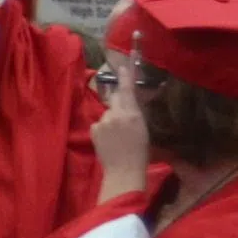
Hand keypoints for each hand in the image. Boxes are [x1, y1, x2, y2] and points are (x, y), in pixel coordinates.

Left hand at [88, 68, 153, 203]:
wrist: (124, 170)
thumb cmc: (141, 153)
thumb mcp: (144, 129)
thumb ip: (136, 113)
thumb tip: (131, 103)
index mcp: (133, 114)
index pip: (128, 90)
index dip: (125, 77)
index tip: (123, 67)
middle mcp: (116, 113)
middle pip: (115, 99)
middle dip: (119, 102)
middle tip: (125, 116)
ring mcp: (103, 120)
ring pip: (108, 113)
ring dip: (112, 119)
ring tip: (119, 136)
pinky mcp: (94, 128)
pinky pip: (100, 123)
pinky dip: (104, 128)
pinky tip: (110, 140)